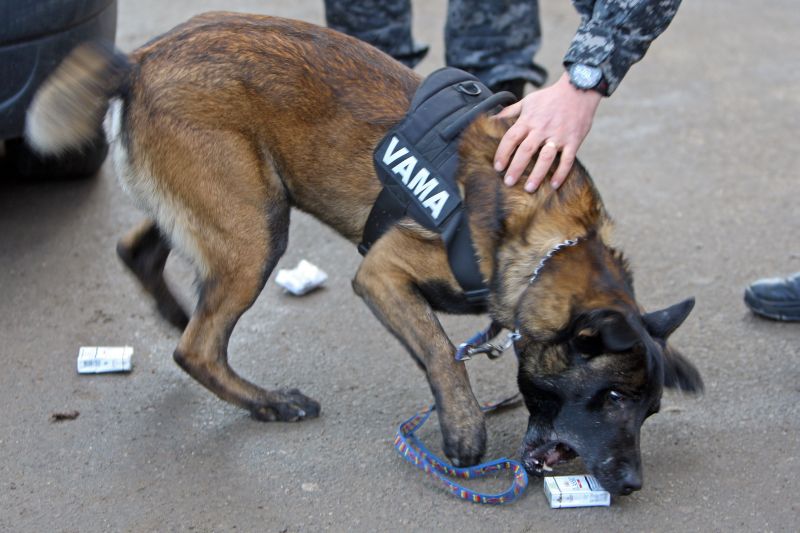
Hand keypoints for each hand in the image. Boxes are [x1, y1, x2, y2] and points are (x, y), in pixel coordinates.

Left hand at [493, 72, 601, 191]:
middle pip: (526, 150)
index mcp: (529, 120)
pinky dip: (561, 173)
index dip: (503, 153)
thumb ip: (510, 112)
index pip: (511, 138)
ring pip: (546, 157)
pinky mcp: (574, 140)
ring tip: (529, 188)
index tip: (498, 166)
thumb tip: (491, 120)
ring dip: (537, 174)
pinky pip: (567, 159)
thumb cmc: (550, 97)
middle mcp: (542, 128)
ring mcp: (559, 135)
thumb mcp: (528, 101)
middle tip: (508, 182)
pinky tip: (554, 185)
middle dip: (516, 168)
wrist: (579, 89)